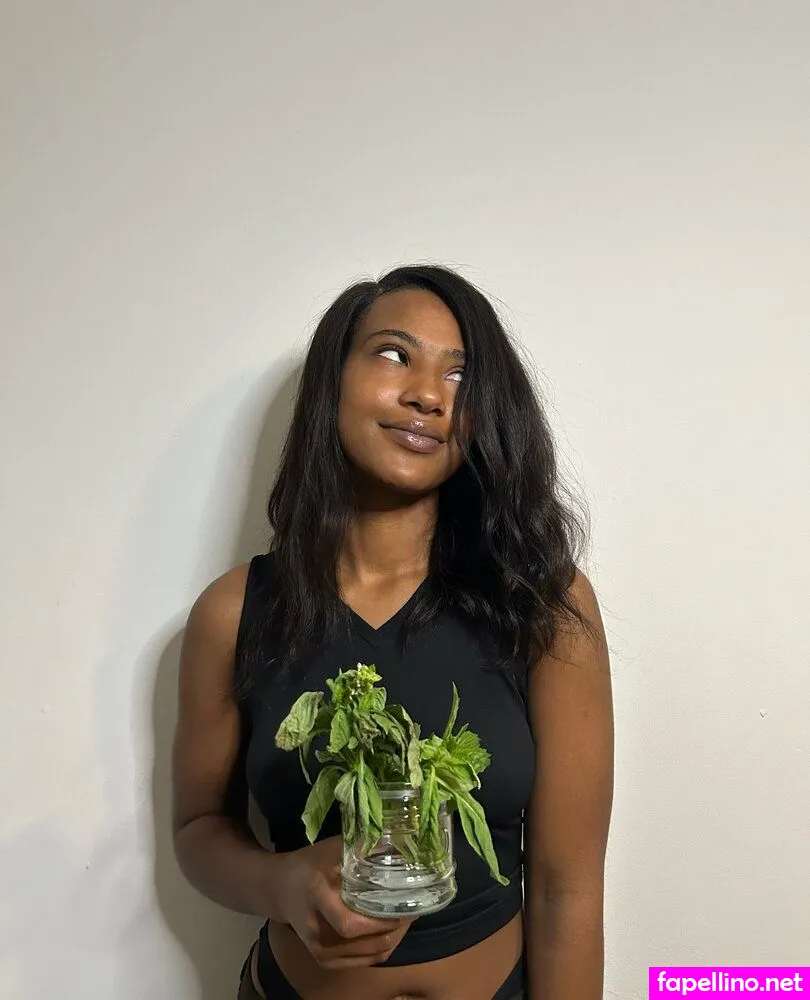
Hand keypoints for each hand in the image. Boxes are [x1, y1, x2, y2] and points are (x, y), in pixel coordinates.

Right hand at [276, 836, 412, 968]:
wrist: (278, 889)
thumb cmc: (308, 865)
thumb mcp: (331, 850)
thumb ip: (361, 848)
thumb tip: (396, 843)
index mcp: (317, 898)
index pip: (349, 923)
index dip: (380, 921)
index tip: (405, 905)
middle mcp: (317, 930)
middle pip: (364, 942)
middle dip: (395, 928)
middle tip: (415, 909)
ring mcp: (319, 950)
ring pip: (369, 955)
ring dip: (394, 939)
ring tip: (407, 918)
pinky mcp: (324, 960)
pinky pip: (364, 961)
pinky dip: (382, 948)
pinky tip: (391, 931)